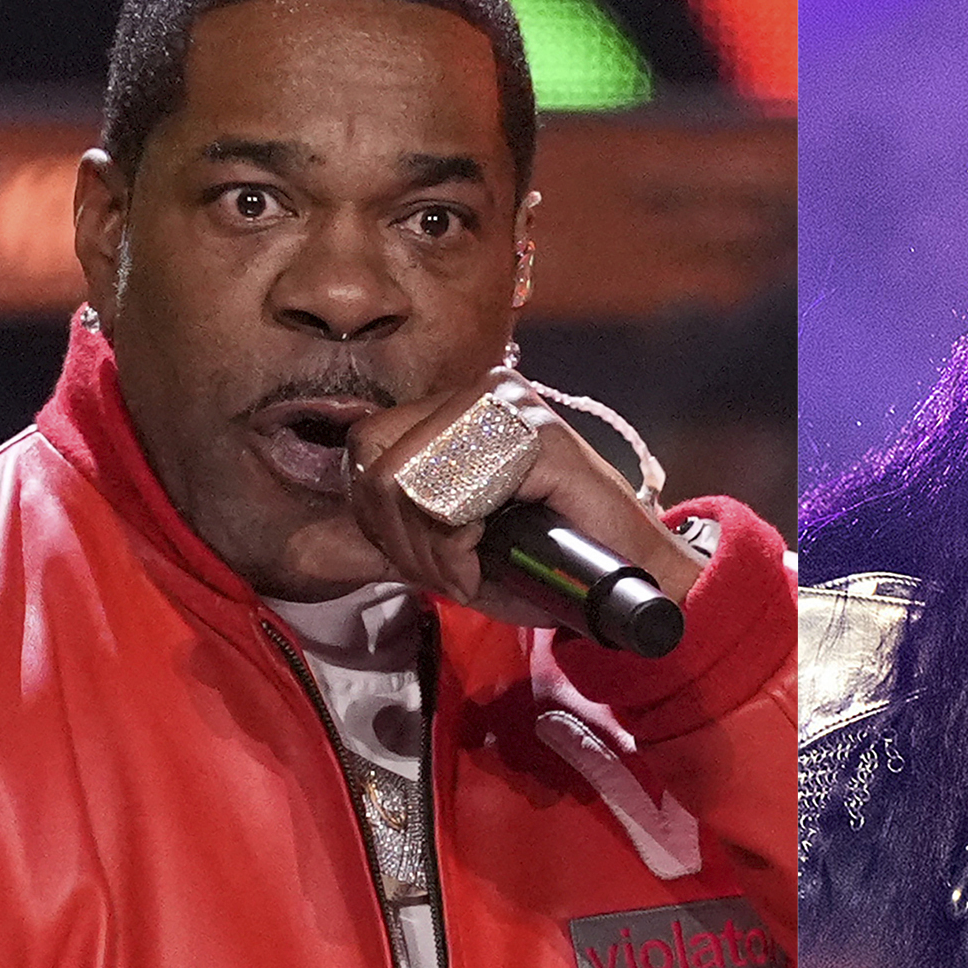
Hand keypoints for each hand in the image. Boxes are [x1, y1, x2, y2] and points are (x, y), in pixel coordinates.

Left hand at [346, 371, 704, 628]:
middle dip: (398, 537)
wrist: (632, 578)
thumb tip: (335, 518)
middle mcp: (481, 389)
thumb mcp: (451, 538)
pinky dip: (454, 552)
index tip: (423, 560)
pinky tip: (484, 567)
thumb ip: (400, 517)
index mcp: (458, 404)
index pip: (368, 444)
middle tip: (444, 571)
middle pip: (376, 457)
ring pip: (404, 478)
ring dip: (426, 550)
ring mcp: (510, 405)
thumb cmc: (546, 563)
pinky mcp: (536, 434)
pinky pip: (450, 497)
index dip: (377, 518)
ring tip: (467, 571)